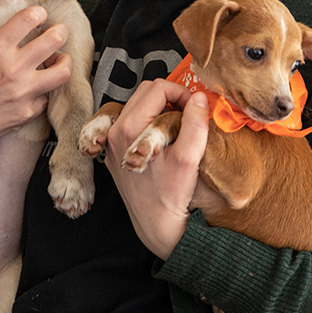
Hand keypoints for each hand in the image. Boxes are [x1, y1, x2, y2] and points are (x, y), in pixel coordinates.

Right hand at [0, 0, 72, 153]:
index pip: (29, 19)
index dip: (38, 12)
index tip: (38, 14)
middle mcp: (13, 70)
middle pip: (54, 40)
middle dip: (60, 31)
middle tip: (57, 32)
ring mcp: (23, 93)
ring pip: (63, 70)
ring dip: (63, 61)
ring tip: (57, 57)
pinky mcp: (27, 112)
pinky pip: (48, 96)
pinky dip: (45, 89)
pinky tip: (38, 85)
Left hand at [105, 79, 208, 260]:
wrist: (156, 224)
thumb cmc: (171, 194)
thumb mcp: (190, 158)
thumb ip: (195, 124)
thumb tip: (199, 98)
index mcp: (130, 127)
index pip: (158, 87)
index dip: (182, 93)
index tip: (195, 109)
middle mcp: (115, 132)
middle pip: (145, 92)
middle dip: (170, 97)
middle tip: (188, 115)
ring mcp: (112, 142)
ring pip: (137, 105)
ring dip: (159, 109)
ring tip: (176, 128)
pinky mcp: (115, 152)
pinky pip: (130, 122)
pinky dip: (147, 122)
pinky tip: (161, 138)